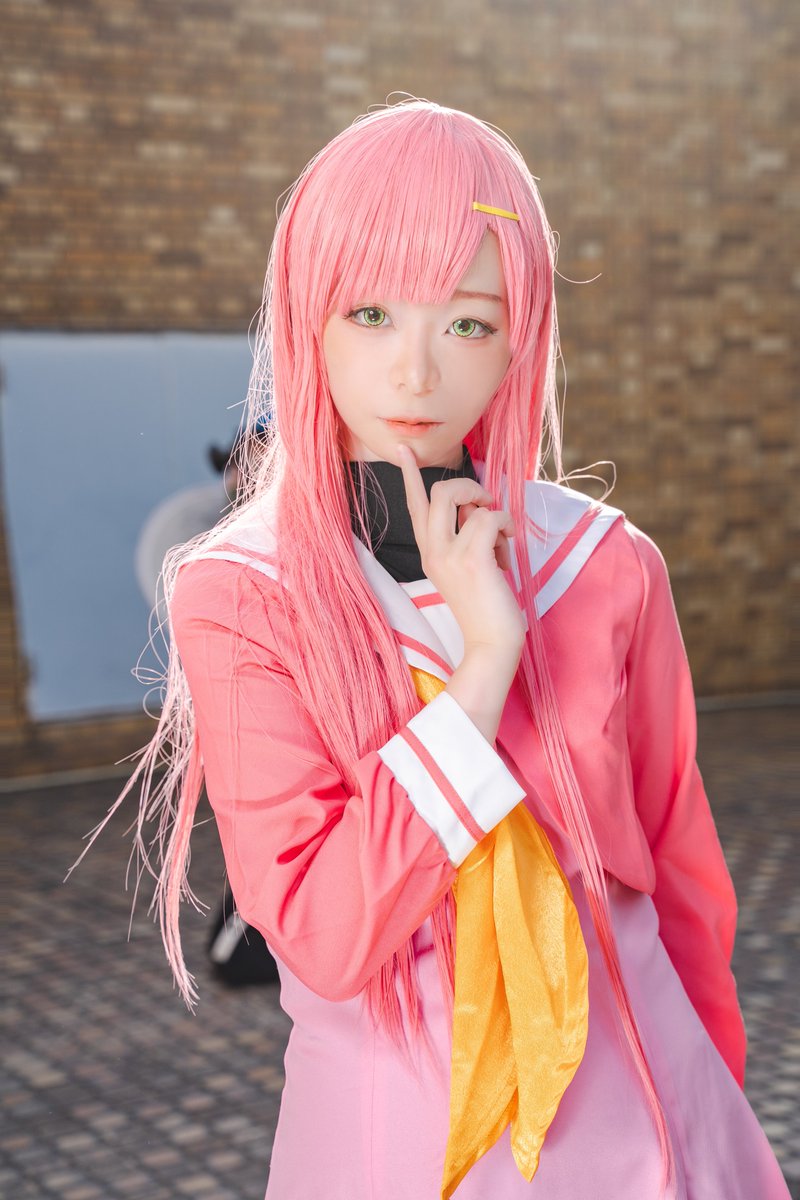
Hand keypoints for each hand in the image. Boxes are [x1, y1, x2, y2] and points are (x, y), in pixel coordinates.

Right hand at [397, 444, 525, 661]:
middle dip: (469, 485)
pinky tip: (508, 548)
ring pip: (462, 497)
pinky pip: (490, 516)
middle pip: (439, 491)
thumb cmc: (486, 607)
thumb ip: (466, 535)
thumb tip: (478, 508)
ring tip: (501, 535)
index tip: (404, 449)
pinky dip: (506, 525)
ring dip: (491, 507)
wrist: (491, 644)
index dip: (410, 475)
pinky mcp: (471, 559)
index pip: (416, 506)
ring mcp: (449, 554)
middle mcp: (432, 551)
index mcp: (429, 553)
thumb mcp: (469, 566)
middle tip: (487, 504)